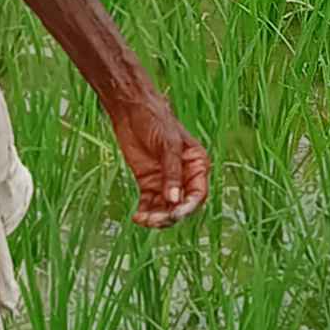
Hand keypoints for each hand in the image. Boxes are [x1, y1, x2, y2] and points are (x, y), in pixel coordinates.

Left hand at [109, 90, 210, 229]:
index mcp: (196, 165)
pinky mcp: (148, 183)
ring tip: (142, 220)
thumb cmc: (156, 119)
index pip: (198, 194)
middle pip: (181, 205)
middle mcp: (184, 177)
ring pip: (165, 209)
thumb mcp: (168, 144)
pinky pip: (150, 204)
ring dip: (155, 218)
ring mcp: (165, 182)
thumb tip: (174, 199)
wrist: (131, 109)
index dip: (188, 207)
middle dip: (169, 215)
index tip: (175, 213)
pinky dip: (144, 213)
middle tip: (155, 220)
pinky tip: (137, 217)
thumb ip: (172, 172)